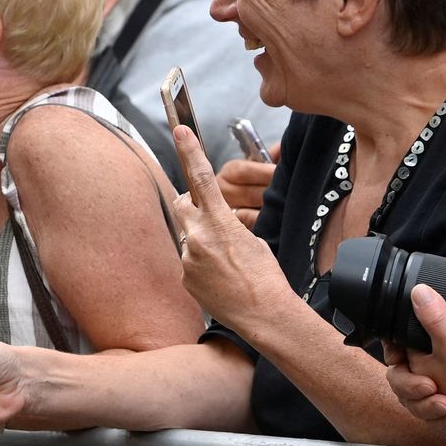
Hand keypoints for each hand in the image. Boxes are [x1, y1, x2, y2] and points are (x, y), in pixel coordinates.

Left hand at [171, 126, 292, 332]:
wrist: (264, 314)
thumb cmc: (266, 276)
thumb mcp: (253, 240)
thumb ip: (227, 226)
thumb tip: (215, 227)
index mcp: (219, 221)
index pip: (200, 178)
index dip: (189, 151)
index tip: (179, 131)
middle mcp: (197, 236)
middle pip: (181, 205)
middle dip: (190, 207)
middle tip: (207, 219)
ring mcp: (188, 258)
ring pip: (188, 239)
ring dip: (202, 245)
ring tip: (226, 266)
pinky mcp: (184, 277)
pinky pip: (189, 263)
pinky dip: (201, 267)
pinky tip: (220, 280)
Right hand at [384, 284, 445, 433]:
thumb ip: (435, 320)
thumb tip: (421, 290)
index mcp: (427, 355)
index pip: (396, 350)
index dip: (392, 355)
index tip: (399, 360)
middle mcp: (429, 374)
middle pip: (398, 380)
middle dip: (412, 389)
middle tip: (431, 388)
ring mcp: (435, 395)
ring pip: (411, 403)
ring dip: (428, 408)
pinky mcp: (442, 416)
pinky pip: (428, 421)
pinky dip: (442, 422)